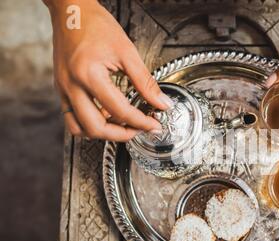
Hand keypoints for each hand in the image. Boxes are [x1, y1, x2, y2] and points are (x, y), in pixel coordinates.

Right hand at [44, 0, 172, 140]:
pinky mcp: (61, 90)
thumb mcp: (127, 52)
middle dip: (121, 135)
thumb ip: (146, 82)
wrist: (71, 11)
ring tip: (123, 126)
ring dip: (103, 133)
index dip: (141, 122)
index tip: (154, 125)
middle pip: (95, 127)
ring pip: (79, 128)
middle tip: (139, 130)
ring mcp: (63, 89)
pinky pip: (71, 118)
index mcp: (88, 74)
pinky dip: (89, 124)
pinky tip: (106, 117)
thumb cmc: (96, 25)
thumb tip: (162, 103)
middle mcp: (71, 85)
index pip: (119, 110)